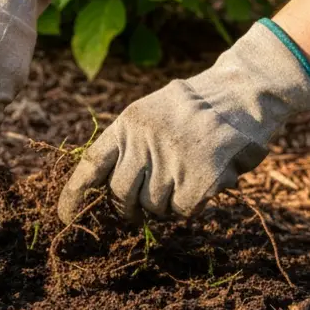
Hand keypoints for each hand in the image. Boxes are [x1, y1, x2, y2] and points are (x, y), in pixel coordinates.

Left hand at [57, 21, 309, 222]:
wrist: (244, 92)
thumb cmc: (196, 108)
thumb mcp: (152, 114)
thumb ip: (130, 144)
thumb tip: (107, 189)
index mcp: (128, 124)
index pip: (92, 164)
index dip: (74, 195)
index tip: (65, 217)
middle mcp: (145, 141)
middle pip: (119, 194)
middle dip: (126, 208)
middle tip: (139, 208)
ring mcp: (172, 159)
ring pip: (151, 206)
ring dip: (162, 206)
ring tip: (179, 186)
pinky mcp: (200, 176)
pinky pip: (181, 210)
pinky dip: (188, 207)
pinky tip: (200, 188)